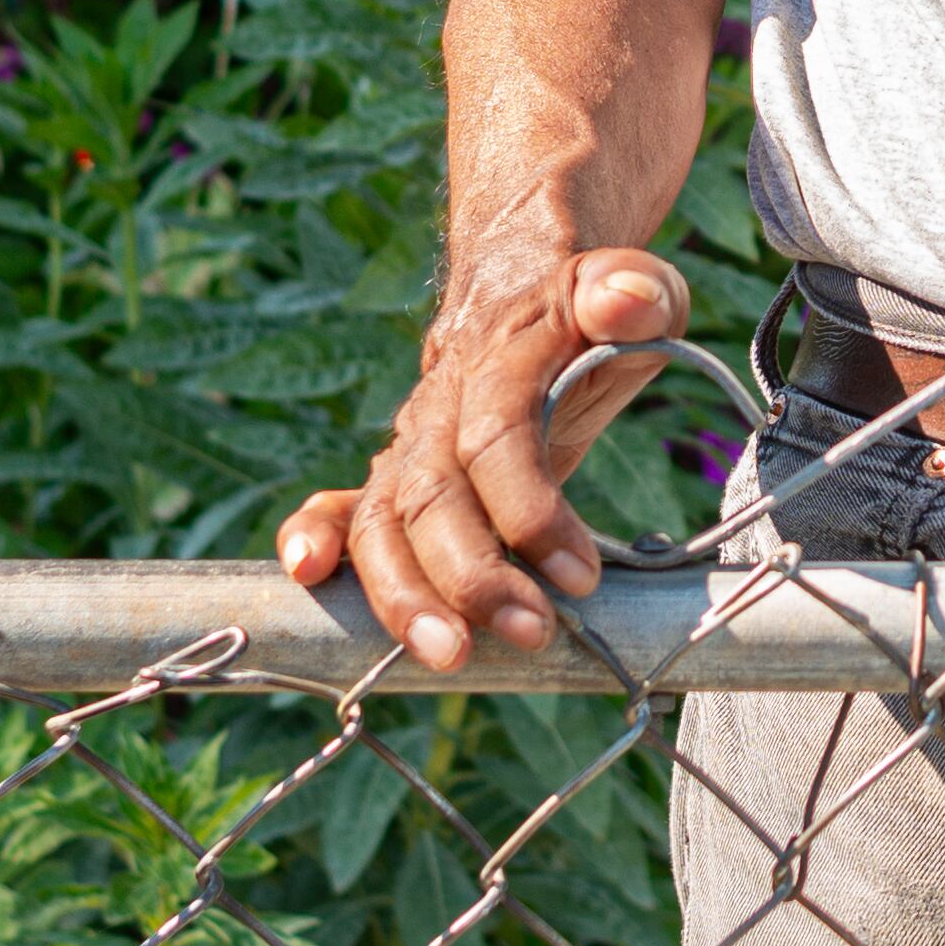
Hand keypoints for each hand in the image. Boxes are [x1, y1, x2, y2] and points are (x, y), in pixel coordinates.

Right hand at [278, 244, 687, 664]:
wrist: (519, 291)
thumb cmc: (590, 313)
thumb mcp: (635, 295)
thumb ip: (636, 295)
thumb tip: (629, 302)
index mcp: (501, 359)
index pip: (499, 438)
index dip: (532, 511)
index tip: (581, 578)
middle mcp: (442, 405)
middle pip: (433, 495)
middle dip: (473, 575)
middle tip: (530, 633)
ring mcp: (411, 443)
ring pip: (382, 519)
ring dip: (403, 593)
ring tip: (446, 654)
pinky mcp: (397, 476)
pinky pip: (341, 508)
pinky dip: (314, 539)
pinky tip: (308, 577)